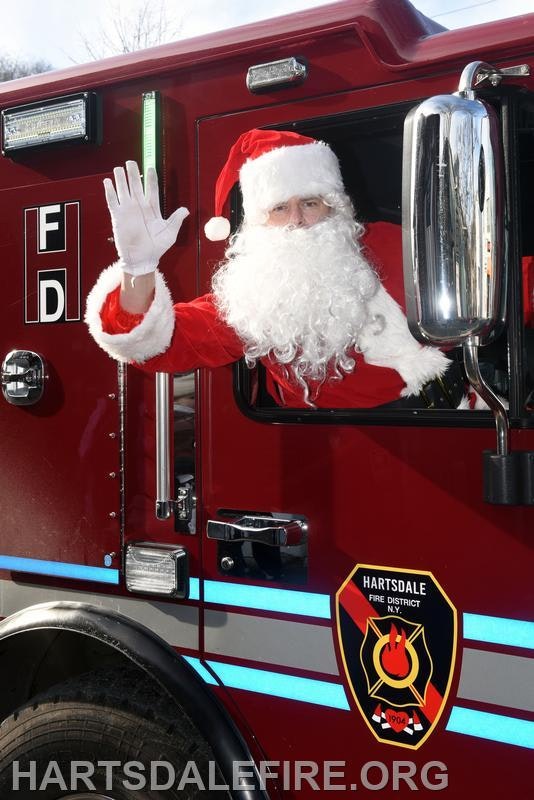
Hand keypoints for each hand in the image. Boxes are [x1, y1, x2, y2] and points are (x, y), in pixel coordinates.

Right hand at [104, 161, 188, 276]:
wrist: (143, 259)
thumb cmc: (157, 248)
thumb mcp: (170, 233)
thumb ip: (176, 220)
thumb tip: (186, 209)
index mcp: (152, 208)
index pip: (151, 189)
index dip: (151, 179)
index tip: (150, 168)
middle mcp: (139, 207)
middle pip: (136, 185)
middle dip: (133, 173)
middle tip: (131, 162)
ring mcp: (128, 211)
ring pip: (123, 190)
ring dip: (121, 179)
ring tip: (119, 168)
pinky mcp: (118, 217)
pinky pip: (113, 202)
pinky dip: (110, 192)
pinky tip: (108, 182)